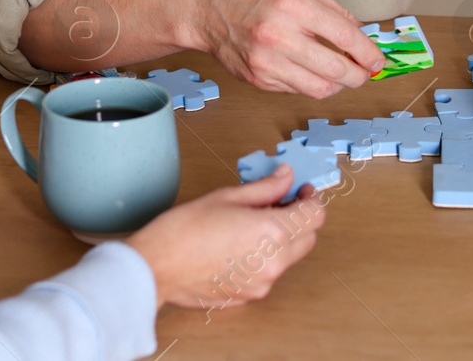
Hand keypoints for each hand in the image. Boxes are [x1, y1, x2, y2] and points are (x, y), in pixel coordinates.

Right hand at [127, 165, 325, 310]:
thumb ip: (265, 188)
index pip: (315, 216)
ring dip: (282, 240)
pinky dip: (264, 258)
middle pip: (308, 239)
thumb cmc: (185, 229)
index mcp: (272, 232)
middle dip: (300, 220)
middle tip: (279, 204)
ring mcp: (263, 283)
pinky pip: (268, 273)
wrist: (157, 267)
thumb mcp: (227, 197)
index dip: (312, 199)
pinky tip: (238, 246)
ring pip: (288, 257)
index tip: (302, 192)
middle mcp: (274, 262)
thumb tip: (286, 177)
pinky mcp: (249, 296)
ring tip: (251, 225)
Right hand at [191, 0, 385, 97]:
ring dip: (338, 86)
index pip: (344, 36)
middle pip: (335, 69)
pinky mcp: (258, 79)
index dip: (368, 53)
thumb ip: (333, 9)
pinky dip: (311, 84)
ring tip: (342, 77)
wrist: (208, 9)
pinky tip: (312, 72)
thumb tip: (361, 33)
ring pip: (319, 88)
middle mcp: (279, 35)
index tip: (377, 60)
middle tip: (365, 73)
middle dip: (359, 76)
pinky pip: (296, 90)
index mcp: (293, 4)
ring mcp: (266, 61)